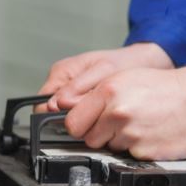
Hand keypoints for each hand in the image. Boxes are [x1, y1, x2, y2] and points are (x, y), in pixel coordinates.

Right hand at [36, 43, 172, 111]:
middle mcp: (62, 81)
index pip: (42, 102)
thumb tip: (58, 104)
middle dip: (69, 118)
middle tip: (92, 117)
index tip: (74, 121)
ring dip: (80, 119)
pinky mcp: (81, 99)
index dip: (54, 116)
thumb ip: (79, 88)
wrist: (143, 64)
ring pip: (64, 115)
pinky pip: (76, 114)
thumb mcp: (103, 72)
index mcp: (61, 71)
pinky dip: (87, 117)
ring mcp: (70, 91)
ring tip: (99, 114)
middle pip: (51, 111)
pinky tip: (100, 114)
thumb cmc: (125, 63)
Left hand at [57, 66, 185, 159]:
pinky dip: (138, 149)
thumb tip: (68, 112)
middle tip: (119, 123)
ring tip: (140, 125)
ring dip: (120, 141)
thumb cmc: (164, 87)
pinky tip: (150, 134)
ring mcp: (131, 135)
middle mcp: (117, 113)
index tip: (87, 124)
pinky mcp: (145, 152)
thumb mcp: (124, 79)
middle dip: (100, 134)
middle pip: (89, 139)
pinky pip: (129, 156)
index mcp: (108, 92)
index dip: (80, 125)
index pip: (72, 122)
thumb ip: (95, 96)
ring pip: (109, 149)